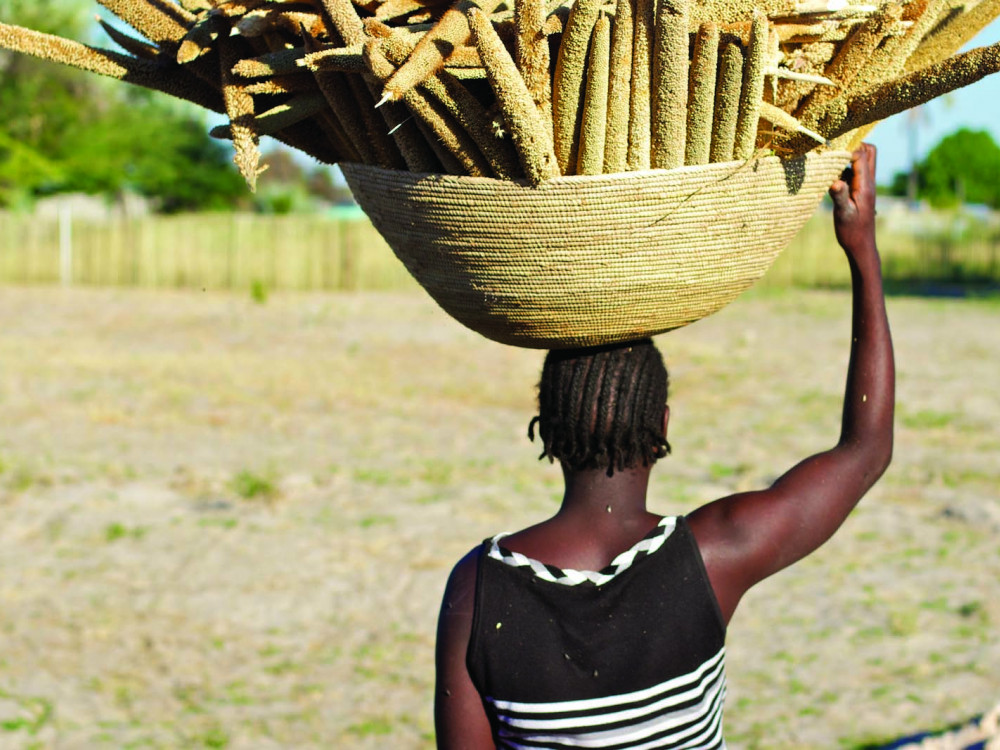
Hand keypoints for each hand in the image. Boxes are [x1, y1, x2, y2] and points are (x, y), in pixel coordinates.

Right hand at [829, 143, 877, 258]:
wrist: (861, 245)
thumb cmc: (852, 231)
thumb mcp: (843, 214)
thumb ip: (840, 195)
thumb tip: (835, 180)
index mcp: (865, 185)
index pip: (861, 156)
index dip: (847, 148)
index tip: (831, 149)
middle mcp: (868, 182)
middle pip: (869, 152)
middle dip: (855, 145)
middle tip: (836, 148)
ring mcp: (865, 186)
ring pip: (863, 161)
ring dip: (849, 157)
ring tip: (831, 161)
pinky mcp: (859, 191)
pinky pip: (854, 173)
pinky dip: (845, 169)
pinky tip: (831, 177)